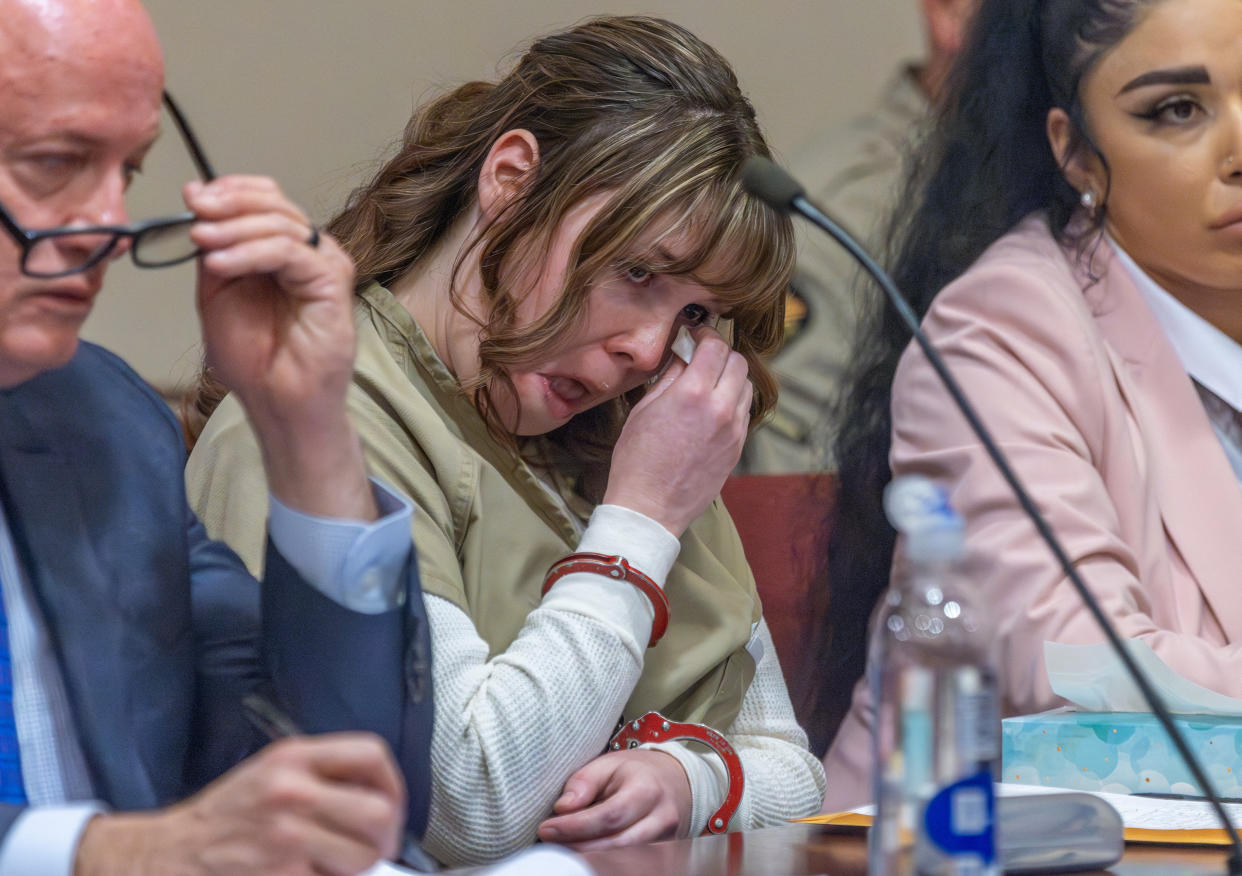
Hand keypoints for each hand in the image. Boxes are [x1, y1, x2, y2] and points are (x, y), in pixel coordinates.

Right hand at [74, 733, 403, 875]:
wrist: (169, 854)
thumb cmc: (225, 816)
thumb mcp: (272, 771)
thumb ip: (323, 773)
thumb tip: (379, 794)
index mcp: (293, 758)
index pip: (371, 755)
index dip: (393, 782)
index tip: (390, 803)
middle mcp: (291, 792)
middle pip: (380, 812)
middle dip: (384, 836)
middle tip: (373, 847)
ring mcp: (285, 838)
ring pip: (362, 857)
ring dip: (355, 868)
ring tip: (332, 864)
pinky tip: (307, 875)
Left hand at [186, 176, 374, 519]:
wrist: (277, 401)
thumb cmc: (253, 357)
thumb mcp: (217, 290)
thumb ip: (213, 246)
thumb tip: (198, 193)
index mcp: (282, 249)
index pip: (265, 198)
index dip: (230, 190)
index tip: (194, 198)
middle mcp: (308, 251)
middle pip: (274, 204)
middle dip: (229, 203)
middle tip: (196, 213)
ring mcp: (324, 265)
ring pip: (281, 224)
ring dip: (234, 228)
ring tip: (202, 243)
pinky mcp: (333, 282)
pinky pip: (291, 252)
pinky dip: (251, 252)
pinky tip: (221, 263)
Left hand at [535, 749, 691, 851]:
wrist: (676, 782)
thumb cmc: (637, 773)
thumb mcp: (609, 763)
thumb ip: (584, 781)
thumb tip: (563, 807)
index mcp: (647, 791)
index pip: (609, 816)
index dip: (575, 827)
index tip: (546, 829)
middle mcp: (661, 820)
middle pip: (615, 845)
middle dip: (577, 849)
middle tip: (548, 845)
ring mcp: (665, 842)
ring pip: (622, 862)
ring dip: (589, 860)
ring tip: (561, 852)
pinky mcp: (663, 858)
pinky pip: (628, 867)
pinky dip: (603, 864)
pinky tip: (583, 858)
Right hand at [603, 327, 752, 536]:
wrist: (649, 507)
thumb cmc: (637, 461)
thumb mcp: (644, 410)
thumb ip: (670, 377)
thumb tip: (684, 355)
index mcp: (693, 394)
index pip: (715, 346)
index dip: (706, 335)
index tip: (696, 336)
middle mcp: (720, 409)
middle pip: (738, 362)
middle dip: (721, 354)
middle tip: (702, 357)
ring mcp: (733, 430)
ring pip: (745, 386)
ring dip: (730, 378)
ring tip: (707, 384)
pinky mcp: (737, 448)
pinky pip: (743, 412)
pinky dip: (732, 402)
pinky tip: (711, 409)